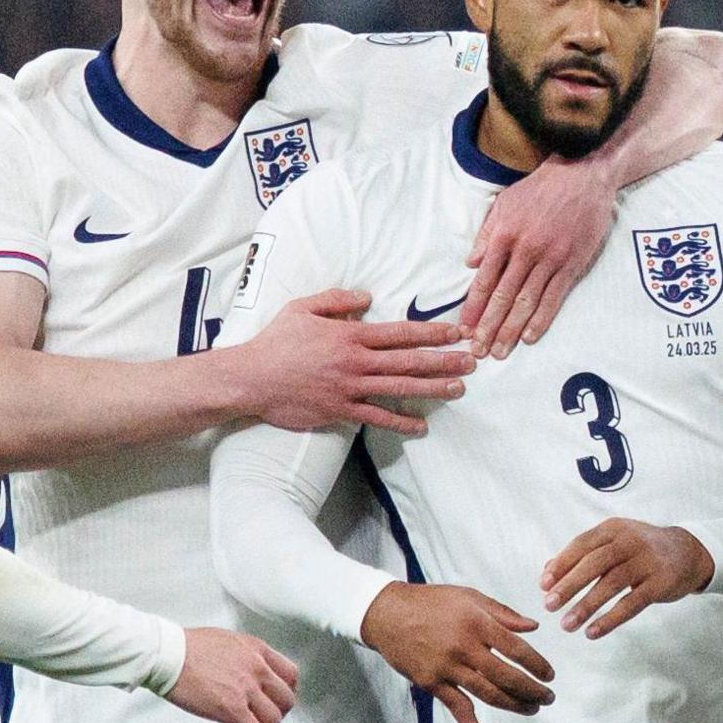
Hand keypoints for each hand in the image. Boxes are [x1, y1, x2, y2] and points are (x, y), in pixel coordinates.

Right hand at [162, 627, 299, 722]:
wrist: (167, 653)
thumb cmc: (186, 646)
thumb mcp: (227, 641)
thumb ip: (244, 656)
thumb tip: (245, 672)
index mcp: (257, 650)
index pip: (290, 675)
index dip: (284, 693)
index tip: (272, 702)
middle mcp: (258, 668)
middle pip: (287, 700)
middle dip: (275, 715)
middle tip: (257, 720)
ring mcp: (246, 688)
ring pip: (274, 720)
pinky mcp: (232, 708)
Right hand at [241, 289, 473, 435]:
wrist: (251, 379)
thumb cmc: (275, 342)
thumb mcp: (302, 308)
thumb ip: (336, 299)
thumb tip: (366, 297)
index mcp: (349, 334)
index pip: (399, 332)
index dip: (430, 332)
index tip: (455, 332)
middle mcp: (355, 361)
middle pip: (408, 360)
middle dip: (443, 360)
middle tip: (471, 361)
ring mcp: (350, 388)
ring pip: (400, 388)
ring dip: (432, 388)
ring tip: (459, 388)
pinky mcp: (340, 411)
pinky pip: (377, 417)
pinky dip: (401, 422)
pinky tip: (422, 426)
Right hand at [360, 582, 555, 722]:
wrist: (388, 614)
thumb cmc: (431, 602)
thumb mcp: (468, 596)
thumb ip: (502, 612)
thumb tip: (533, 627)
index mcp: (476, 622)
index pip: (516, 648)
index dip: (537, 665)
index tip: (549, 674)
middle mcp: (464, 647)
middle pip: (506, 676)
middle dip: (532, 690)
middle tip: (548, 697)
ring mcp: (447, 668)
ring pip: (488, 694)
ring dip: (514, 705)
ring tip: (531, 709)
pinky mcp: (432, 683)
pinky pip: (457, 708)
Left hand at [460, 156, 614, 358]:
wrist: (582, 175)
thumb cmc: (540, 188)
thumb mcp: (504, 203)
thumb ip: (486, 235)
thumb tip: (470, 264)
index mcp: (504, 235)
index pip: (484, 280)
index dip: (474, 308)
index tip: (465, 328)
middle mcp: (525, 250)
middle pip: (502, 297)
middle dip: (488, 327)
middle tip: (478, 351)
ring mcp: (550, 259)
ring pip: (526, 302)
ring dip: (511, 330)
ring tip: (500, 351)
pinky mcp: (572, 264)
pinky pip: (554, 297)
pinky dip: (541, 319)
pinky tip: (529, 336)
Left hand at [539, 518, 712, 638]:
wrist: (688, 552)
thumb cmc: (641, 550)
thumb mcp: (612, 543)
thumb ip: (581, 555)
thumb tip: (547, 571)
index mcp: (612, 529)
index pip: (581, 545)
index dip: (561, 565)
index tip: (543, 585)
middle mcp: (629, 541)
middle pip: (594, 563)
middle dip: (569, 585)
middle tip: (549, 605)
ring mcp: (647, 561)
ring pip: (611, 584)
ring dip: (586, 606)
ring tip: (567, 625)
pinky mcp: (661, 582)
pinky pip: (632, 603)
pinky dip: (611, 619)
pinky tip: (593, 632)